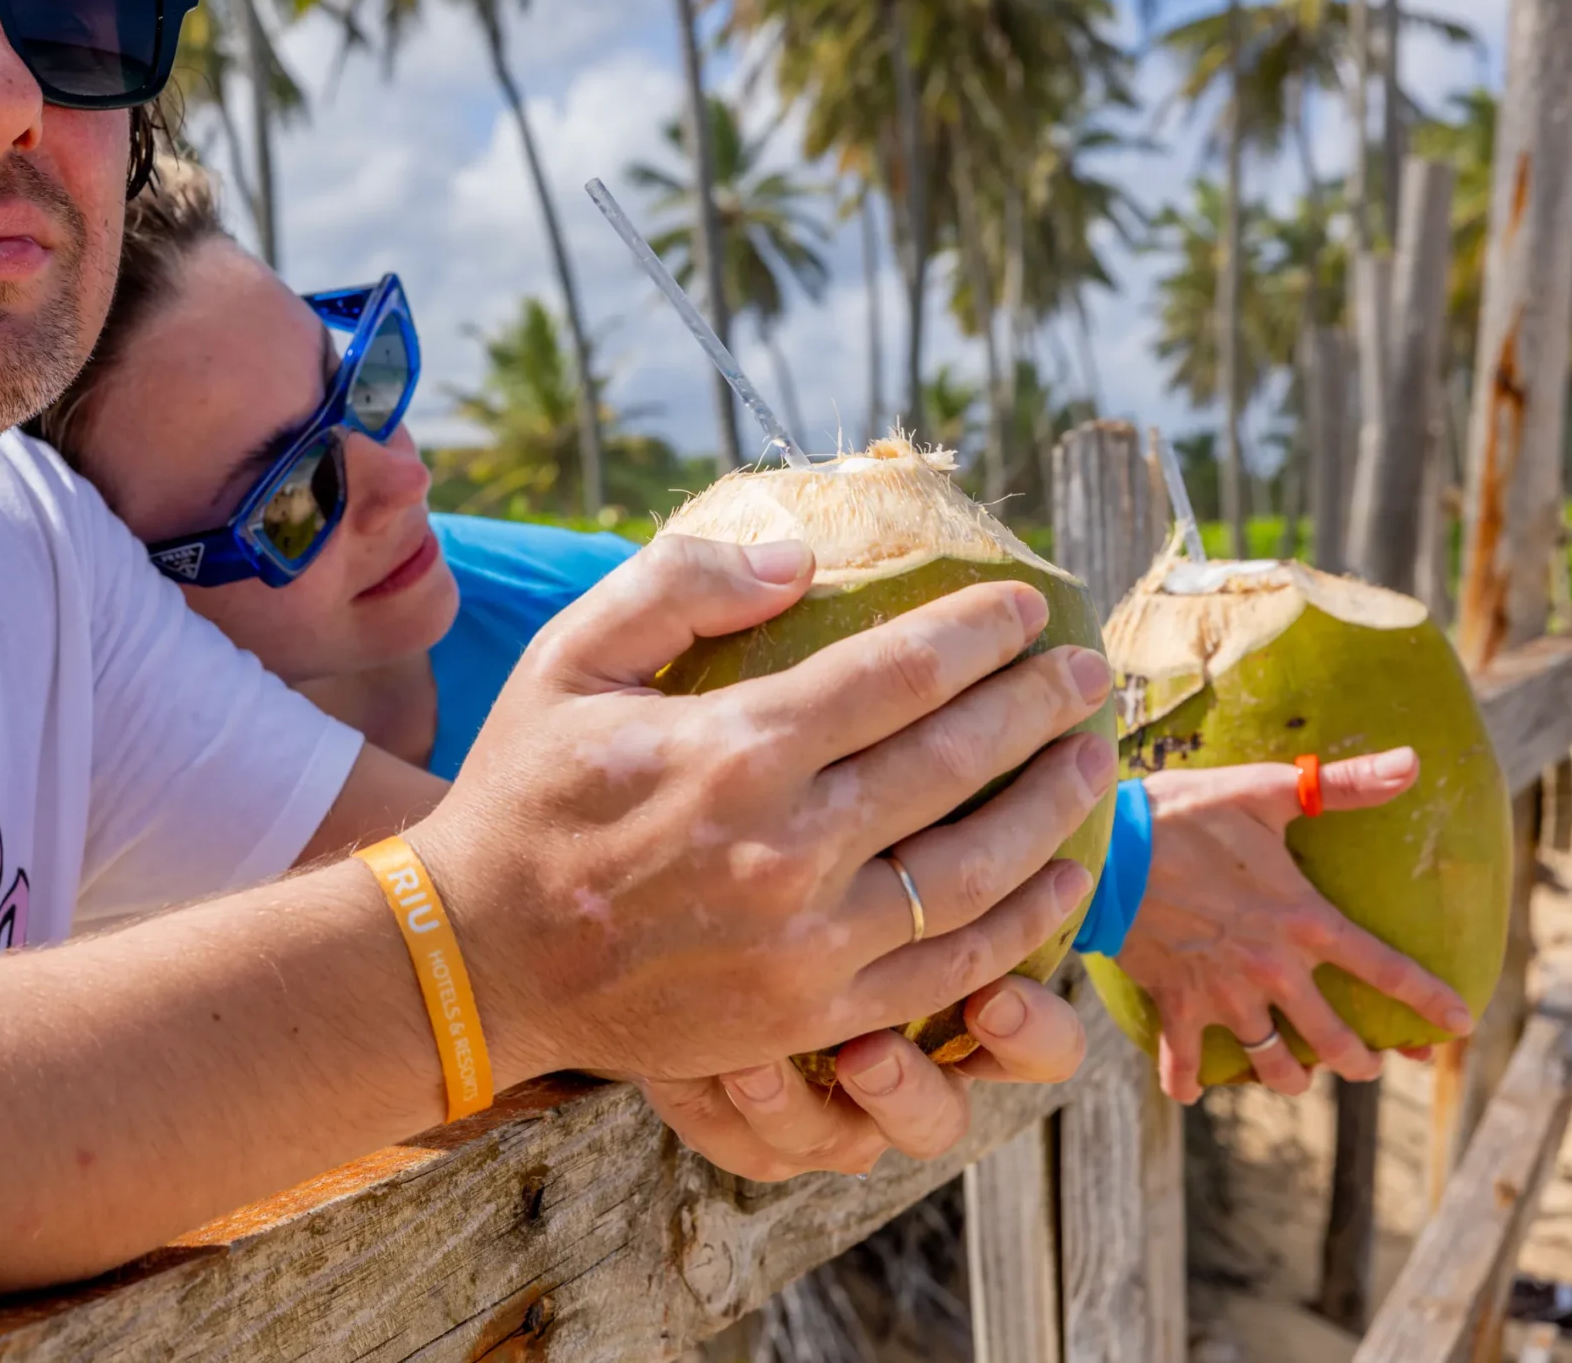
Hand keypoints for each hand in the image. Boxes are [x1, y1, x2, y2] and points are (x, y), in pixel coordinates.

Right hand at [410, 531, 1114, 1145]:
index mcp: (735, 747)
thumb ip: (678, 586)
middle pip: (955, 760)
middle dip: (1037, 704)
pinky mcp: (814, 1012)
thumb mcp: (571, 657)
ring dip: (1052, 805)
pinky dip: (1021, 918)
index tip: (1026, 608)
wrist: (480, 957)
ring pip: (977, 867)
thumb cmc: (525, 790)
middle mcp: (787, 844)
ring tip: (1091, 757)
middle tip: (1086, 670)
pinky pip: (949, 964)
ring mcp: (809, 941)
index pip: (898, 672)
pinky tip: (1057, 876)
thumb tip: (796, 560)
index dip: (979, 633)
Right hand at [1119, 749, 1476, 1102]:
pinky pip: (1185, 1061)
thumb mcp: (1265, 790)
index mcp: (1304, 921)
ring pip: (1273, 1064)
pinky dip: (1189, 1082)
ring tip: (1296, 1078)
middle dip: (1361, 1061)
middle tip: (1368, 1063)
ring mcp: (1224, 993)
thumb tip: (1413, 761)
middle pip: (1335, 1042)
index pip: (1387, 971)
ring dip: (1291, 1079)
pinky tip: (1193, 1091)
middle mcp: (1274, 969)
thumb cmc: (1185, 813)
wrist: (1105, 846)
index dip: (1429, 1003)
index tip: (1458, 1026)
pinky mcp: (1177, 1002)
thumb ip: (1343, 785)